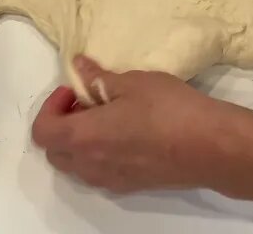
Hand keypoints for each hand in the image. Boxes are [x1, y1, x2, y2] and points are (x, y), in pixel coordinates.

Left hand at [30, 55, 241, 193]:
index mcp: (83, 137)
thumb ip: (99, 78)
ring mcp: (110, 179)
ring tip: (108, 117)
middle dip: (62, 125)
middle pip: (54, 151)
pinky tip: (127, 134)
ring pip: (76, 165)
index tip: (75, 91)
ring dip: (80, 141)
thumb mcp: (133, 82)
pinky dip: (99, 154)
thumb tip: (78, 67)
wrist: (210, 147)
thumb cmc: (169, 109)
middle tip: (87, 102)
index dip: (51, 107)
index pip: (42, 131)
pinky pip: (99, 172)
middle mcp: (90, 165)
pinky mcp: (131, 186)